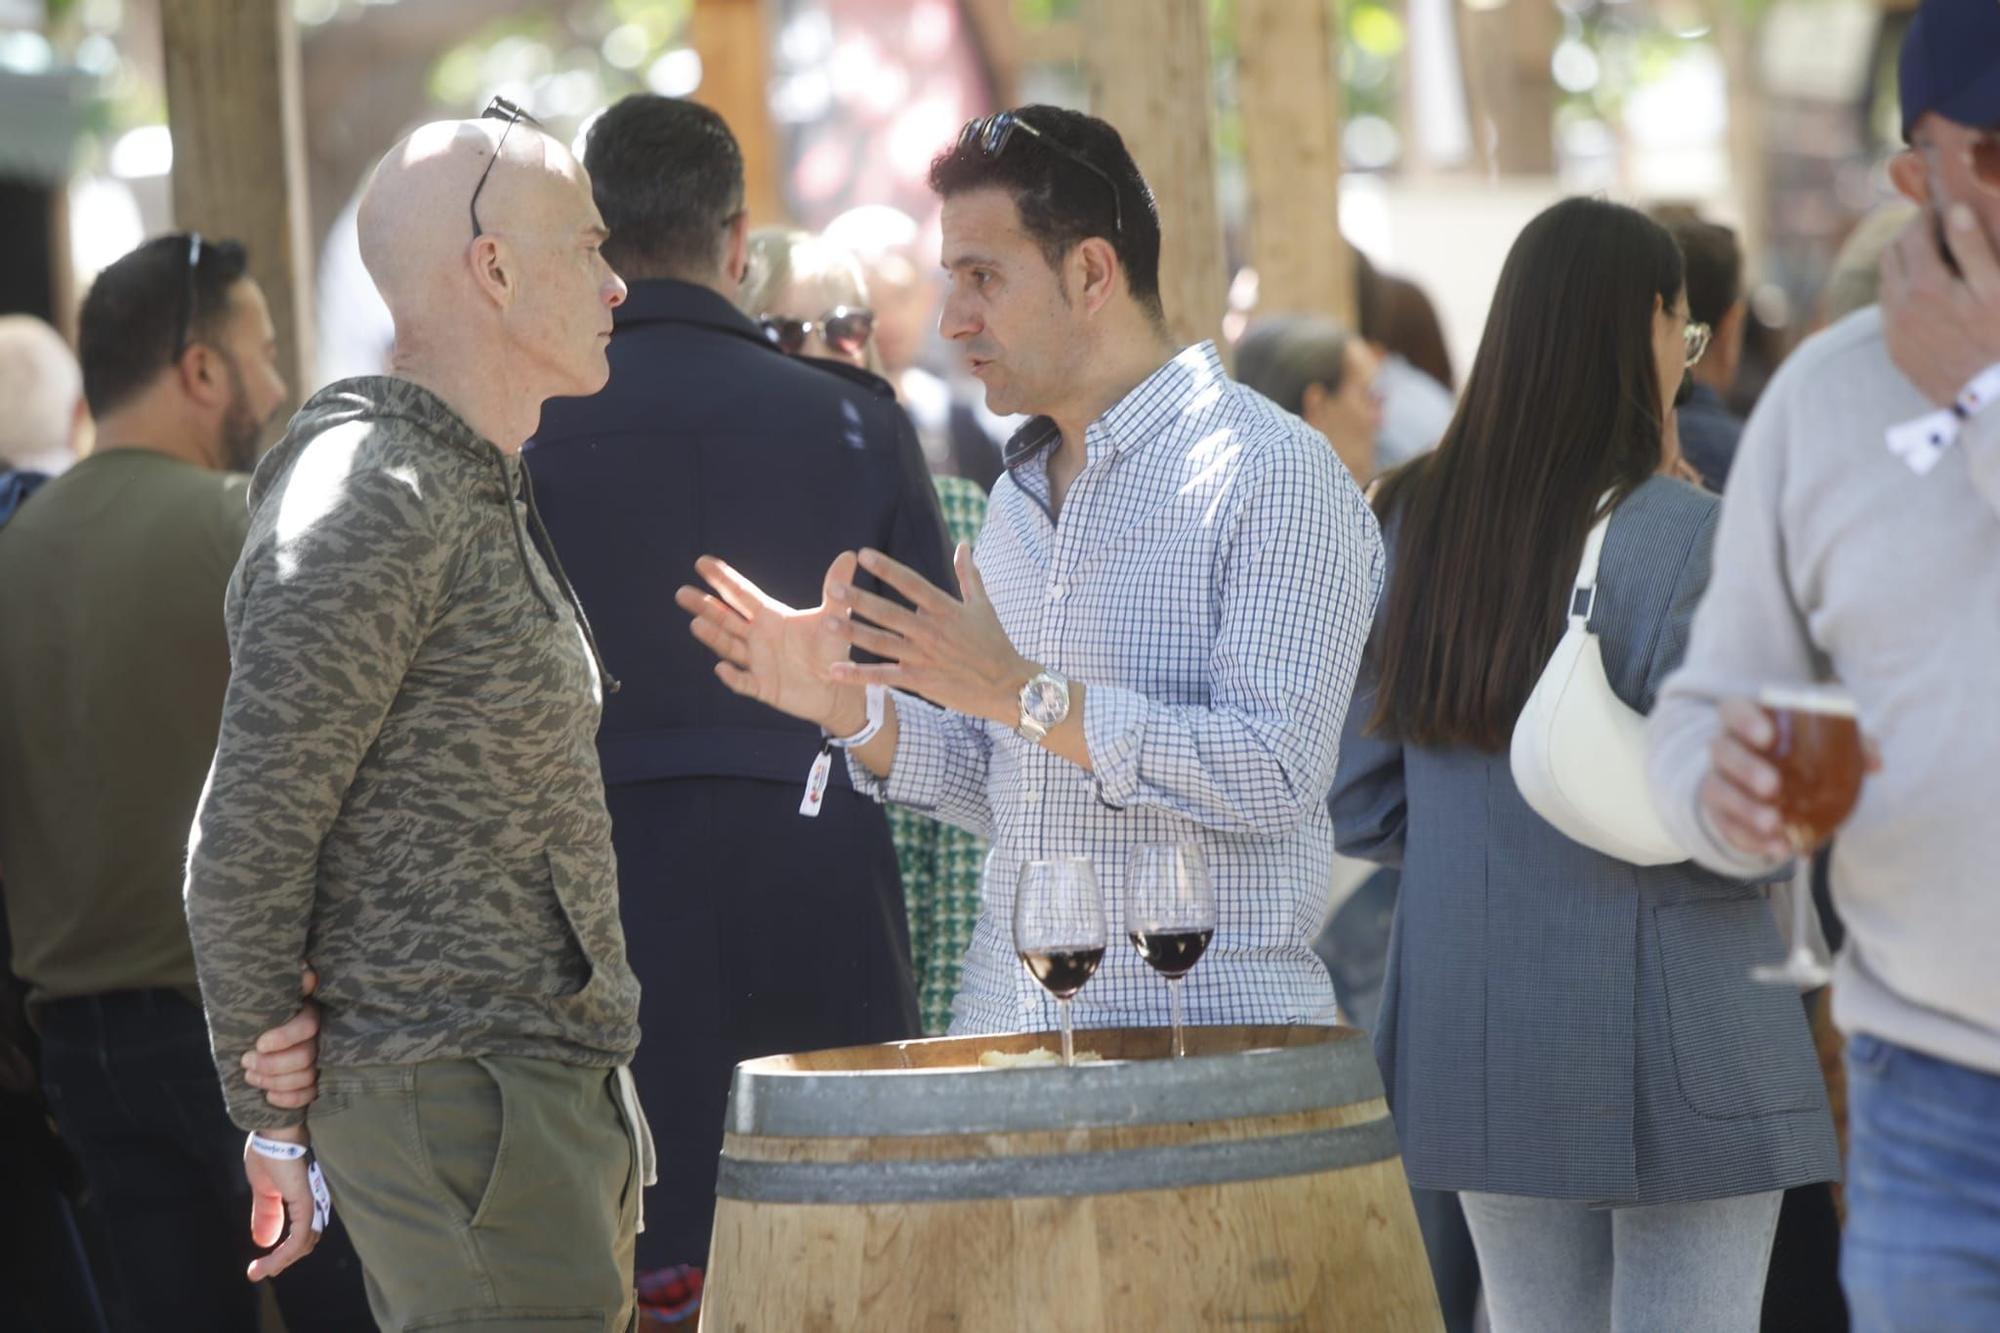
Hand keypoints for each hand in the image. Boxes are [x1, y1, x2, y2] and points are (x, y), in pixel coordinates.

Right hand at [243, 1126, 320, 1280]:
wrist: (271, 1131)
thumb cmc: (270, 1151)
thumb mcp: (263, 1189)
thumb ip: (267, 1214)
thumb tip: (264, 1241)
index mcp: (304, 1197)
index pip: (303, 1232)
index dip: (285, 1251)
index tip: (260, 1266)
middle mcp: (313, 1201)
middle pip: (306, 1241)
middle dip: (283, 1260)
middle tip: (259, 1272)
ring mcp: (311, 1202)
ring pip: (303, 1243)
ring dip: (281, 1261)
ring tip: (260, 1270)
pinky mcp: (306, 1202)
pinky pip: (299, 1238)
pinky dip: (284, 1254)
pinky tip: (268, 1263)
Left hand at [244, 967, 319, 1110]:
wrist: (257, 1050)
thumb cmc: (260, 1019)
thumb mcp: (264, 1000)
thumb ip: (280, 984)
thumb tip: (303, 973)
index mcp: (309, 1014)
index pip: (307, 1025)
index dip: (285, 1036)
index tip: (260, 1043)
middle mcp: (320, 1038)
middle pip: (306, 1056)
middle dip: (272, 1064)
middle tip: (247, 1061)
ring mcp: (320, 1062)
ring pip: (306, 1077)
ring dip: (274, 1081)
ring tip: (251, 1076)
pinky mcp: (316, 1084)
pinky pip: (308, 1096)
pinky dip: (287, 1099)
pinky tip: (269, 1095)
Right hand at [676, 551, 865, 731]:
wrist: (837, 690)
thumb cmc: (833, 650)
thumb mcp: (835, 618)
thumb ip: (837, 590)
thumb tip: (849, 554)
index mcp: (772, 618)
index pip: (742, 595)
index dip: (723, 579)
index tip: (702, 562)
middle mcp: (759, 638)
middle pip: (727, 618)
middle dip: (706, 605)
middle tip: (682, 592)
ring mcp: (757, 662)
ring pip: (730, 646)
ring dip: (713, 636)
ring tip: (695, 623)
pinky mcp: (763, 687)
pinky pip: (744, 682)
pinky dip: (733, 676)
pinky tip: (721, 668)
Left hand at [824, 544, 1034, 724]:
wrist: (1007, 685)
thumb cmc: (995, 643)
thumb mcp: (983, 605)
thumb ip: (968, 574)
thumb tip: (963, 544)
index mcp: (945, 609)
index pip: (911, 584)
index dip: (887, 568)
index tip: (863, 555)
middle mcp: (931, 631)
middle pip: (889, 612)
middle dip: (859, 599)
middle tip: (833, 588)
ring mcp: (924, 657)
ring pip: (882, 643)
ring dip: (853, 632)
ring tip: (828, 622)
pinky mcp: (921, 681)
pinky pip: (885, 676)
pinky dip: (859, 674)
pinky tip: (836, 670)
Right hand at [1698, 697, 1882, 861]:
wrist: (1766, 785)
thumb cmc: (1797, 753)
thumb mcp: (1823, 743)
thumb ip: (1850, 745)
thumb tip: (1874, 763)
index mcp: (1747, 721)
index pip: (1734, 711)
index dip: (1745, 721)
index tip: (1768, 737)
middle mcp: (1726, 747)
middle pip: (1722, 751)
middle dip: (1745, 769)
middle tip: (1772, 787)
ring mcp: (1718, 780)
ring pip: (1718, 790)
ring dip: (1744, 809)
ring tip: (1774, 825)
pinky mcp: (1718, 812)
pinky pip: (1725, 825)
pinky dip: (1748, 838)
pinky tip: (1775, 847)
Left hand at [1881, 202, 1999, 405]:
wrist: (1992, 402)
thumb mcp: (1997, 288)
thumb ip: (1973, 248)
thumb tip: (1954, 211)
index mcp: (1925, 286)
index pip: (1913, 233)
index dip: (1928, 215)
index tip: (1943, 207)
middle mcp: (1900, 307)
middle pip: (1892, 254)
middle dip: (1912, 236)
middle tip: (1938, 229)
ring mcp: (1894, 330)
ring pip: (1887, 280)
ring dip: (1905, 263)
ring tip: (1936, 258)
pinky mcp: (1896, 349)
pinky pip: (1890, 309)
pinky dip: (1904, 291)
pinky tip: (1931, 293)